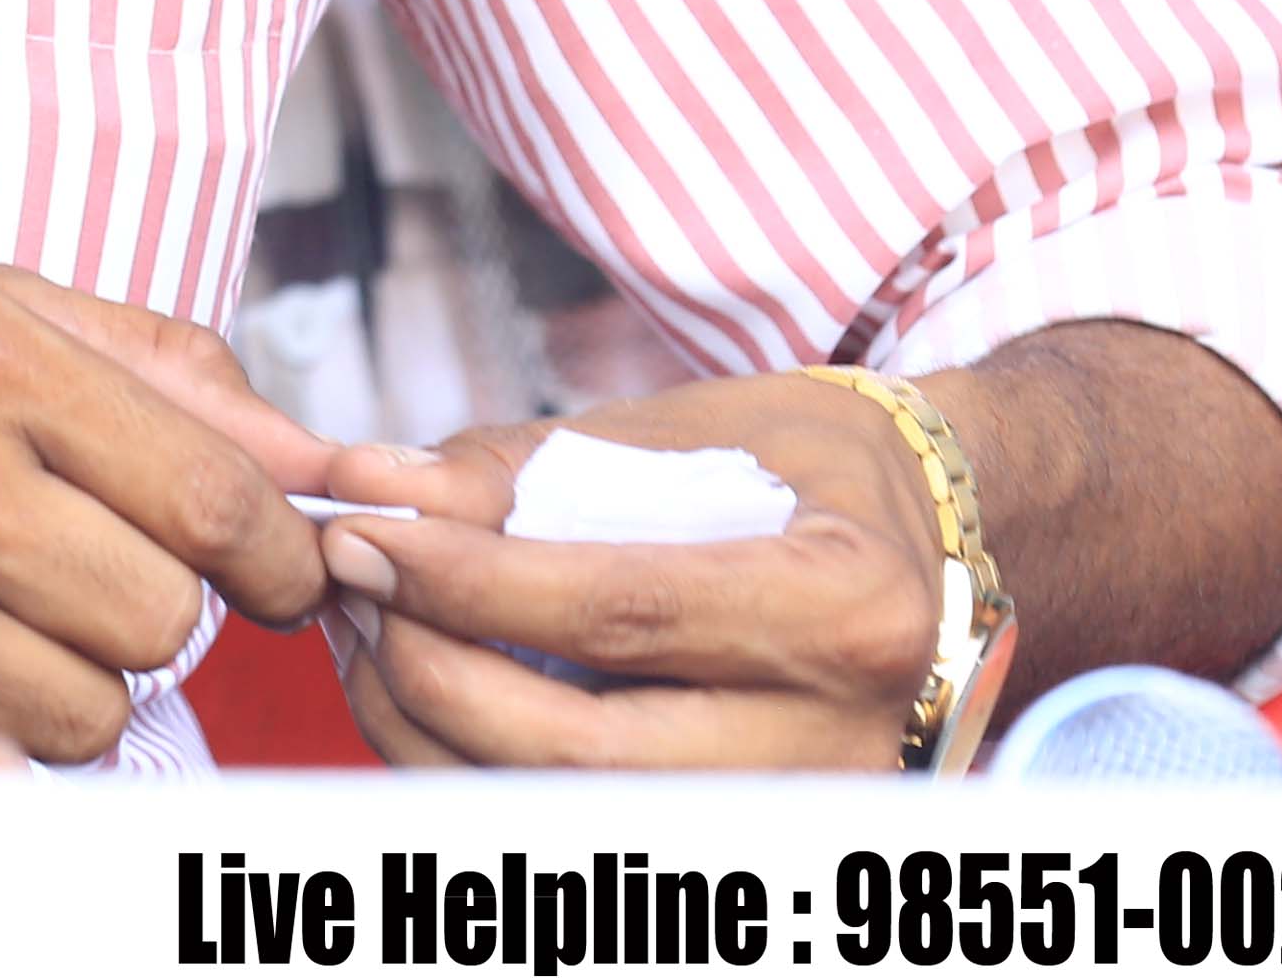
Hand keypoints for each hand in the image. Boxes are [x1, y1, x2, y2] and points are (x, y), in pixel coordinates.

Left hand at [310, 369, 957, 770]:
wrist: (935, 546)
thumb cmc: (806, 470)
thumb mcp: (686, 428)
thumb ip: (525, 465)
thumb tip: (375, 483)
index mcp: (842, 609)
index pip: (620, 616)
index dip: (468, 582)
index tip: (361, 535)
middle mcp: (840, 741)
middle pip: (583, 752)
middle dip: (430, 669)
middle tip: (347, 584)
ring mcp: (805, 818)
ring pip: (570, 816)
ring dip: (431, 732)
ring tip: (366, 632)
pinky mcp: (758, 853)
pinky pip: (584, 832)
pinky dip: (478, 769)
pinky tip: (425, 691)